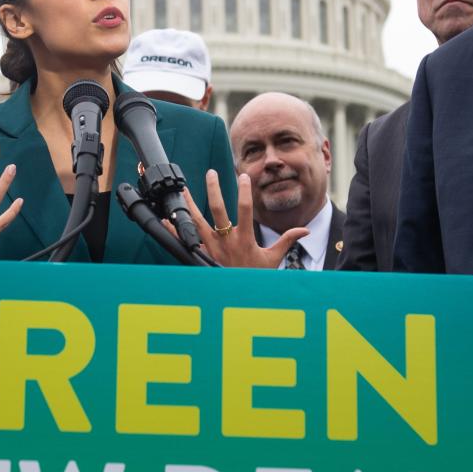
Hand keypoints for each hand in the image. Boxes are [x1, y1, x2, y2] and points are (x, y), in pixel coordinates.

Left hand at [179, 169, 307, 268]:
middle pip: (217, 210)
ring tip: (184, 190)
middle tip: (211, 174)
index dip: (244, 192)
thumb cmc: (255, 276)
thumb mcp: (273, 259)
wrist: (239, 297)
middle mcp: (226, 241)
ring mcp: (212, 247)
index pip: (244, 209)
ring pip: (197, 222)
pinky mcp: (202, 253)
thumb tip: (304, 230)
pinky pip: (186, 240)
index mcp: (244, 239)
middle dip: (213, 190)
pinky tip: (168, 219)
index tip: (243, 176)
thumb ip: (287, 240)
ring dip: (190, 205)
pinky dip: (176, 230)